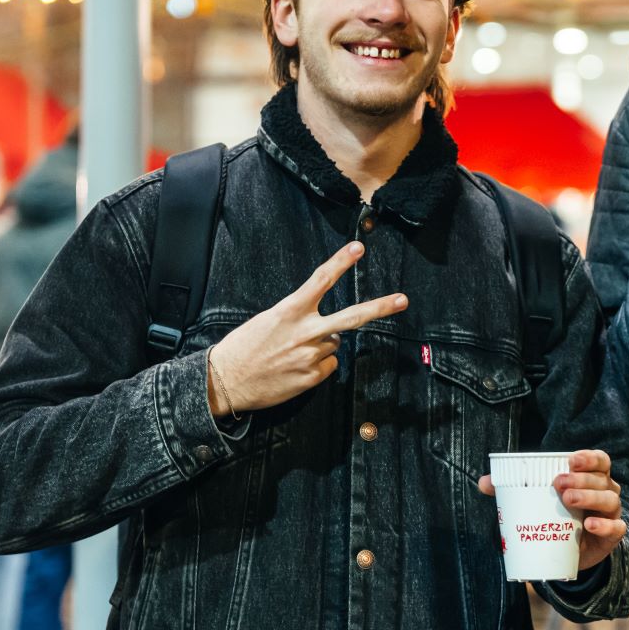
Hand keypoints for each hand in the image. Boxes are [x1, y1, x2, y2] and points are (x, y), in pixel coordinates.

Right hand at [206, 241, 405, 414]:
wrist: (225, 381)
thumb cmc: (244, 347)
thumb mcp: (268, 320)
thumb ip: (299, 318)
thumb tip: (328, 330)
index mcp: (289, 311)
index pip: (320, 280)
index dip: (341, 262)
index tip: (358, 248)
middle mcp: (305, 332)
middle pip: (351, 318)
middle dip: (380, 307)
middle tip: (403, 299)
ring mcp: (311, 356)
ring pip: (333, 344)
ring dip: (320, 346)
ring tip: (292, 353)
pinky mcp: (312, 378)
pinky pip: (328, 366)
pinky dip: (317, 366)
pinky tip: (295, 368)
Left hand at [477, 450, 624, 571]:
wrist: (569, 554)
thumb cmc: (557, 517)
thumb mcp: (539, 502)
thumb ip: (512, 490)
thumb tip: (482, 482)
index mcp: (592, 478)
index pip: (600, 461)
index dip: (588, 458)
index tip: (570, 460)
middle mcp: (606, 492)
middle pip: (602, 479)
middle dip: (582, 478)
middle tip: (559, 482)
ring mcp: (610, 514)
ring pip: (609, 500)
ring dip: (590, 497)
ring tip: (569, 500)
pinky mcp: (610, 537)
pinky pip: (616, 529)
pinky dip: (605, 525)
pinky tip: (589, 525)